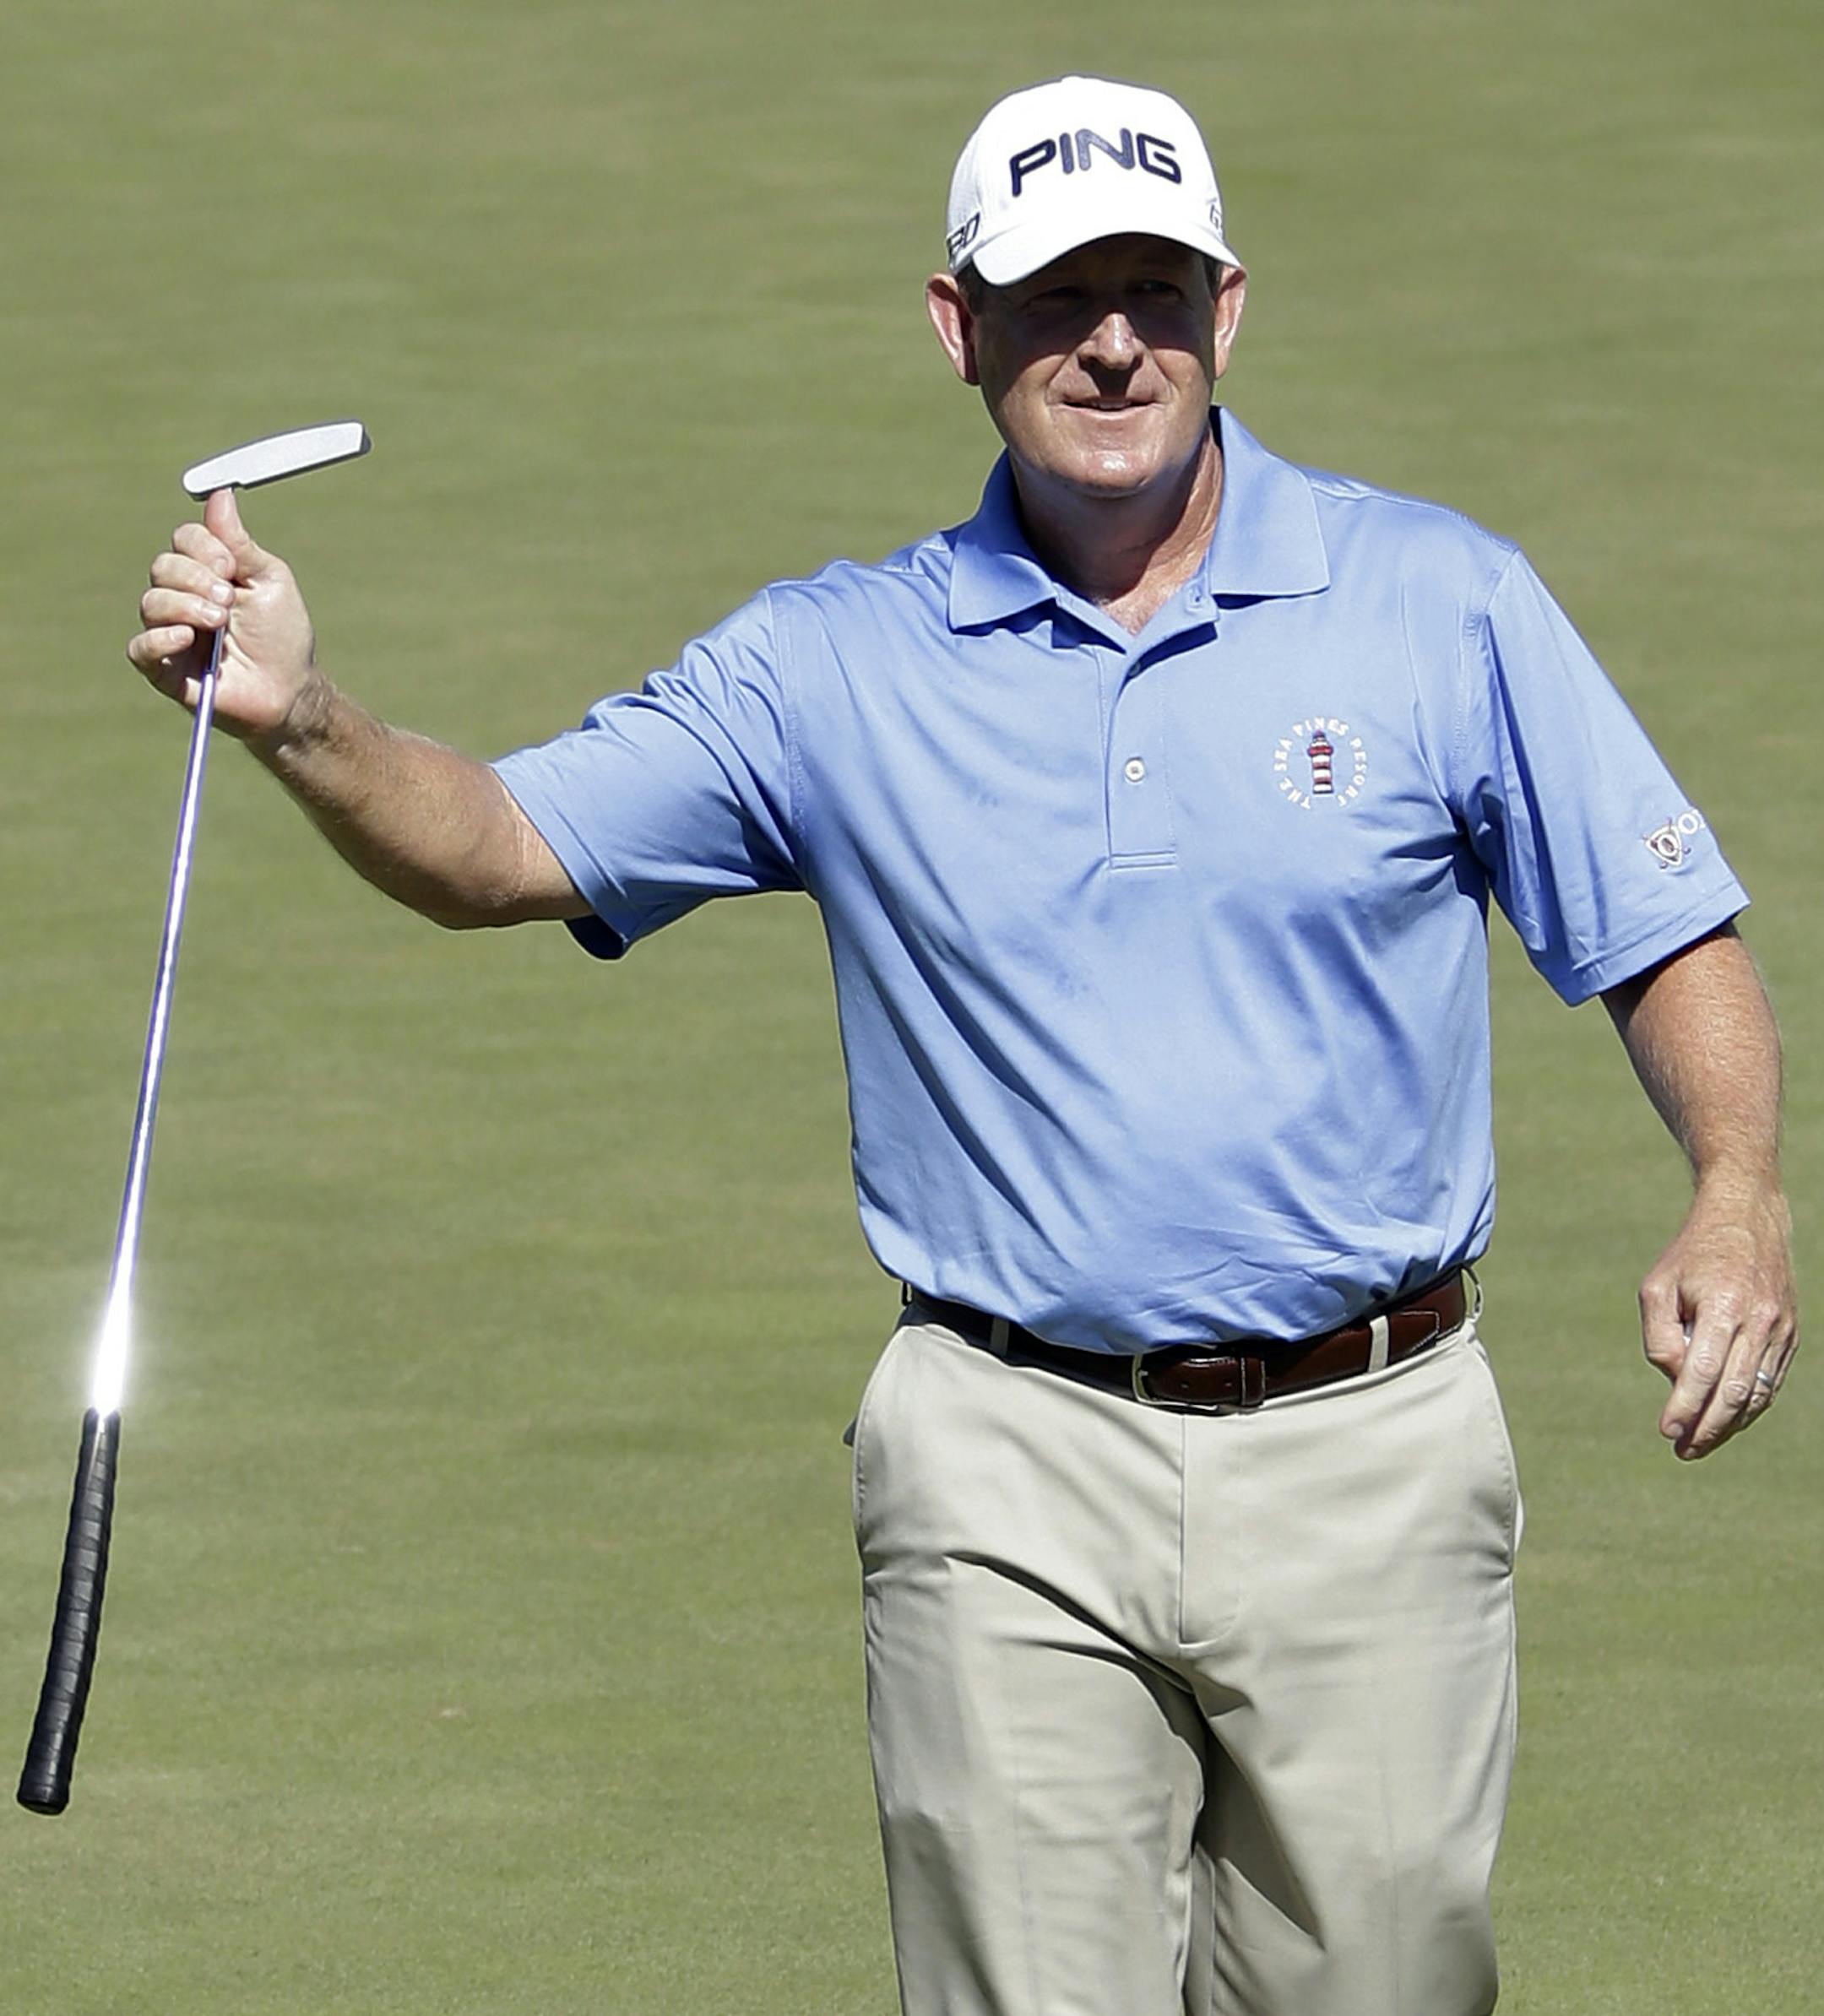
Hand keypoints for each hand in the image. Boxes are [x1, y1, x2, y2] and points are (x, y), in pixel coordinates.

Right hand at [128, 489, 325, 747]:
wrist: (289, 691)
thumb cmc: (282, 636)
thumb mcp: (269, 581)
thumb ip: (240, 543)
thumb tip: (220, 493)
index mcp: (207, 572)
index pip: (184, 539)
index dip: (205, 548)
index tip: (233, 569)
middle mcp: (182, 597)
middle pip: (163, 566)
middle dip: (197, 578)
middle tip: (229, 601)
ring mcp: (169, 632)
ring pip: (151, 602)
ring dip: (187, 607)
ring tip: (220, 624)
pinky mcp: (163, 669)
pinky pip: (139, 648)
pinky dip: (160, 639)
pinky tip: (188, 639)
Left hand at [1640, 1177, 1797, 1459]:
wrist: (1747, 1218)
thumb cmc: (1691, 1255)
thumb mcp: (1658, 1286)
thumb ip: (1661, 1337)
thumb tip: (1675, 1381)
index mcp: (1724, 1305)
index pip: (1704, 1371)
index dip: (1686, 1407)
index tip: (1667, 1433)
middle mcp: (1759, 1320)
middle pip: (1736, 1392)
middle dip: (1709, 1428)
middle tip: (1683, 1452)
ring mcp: (1781, 1329)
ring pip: (1758, 1393)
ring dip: (1729, 1425)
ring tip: (1698, 1445)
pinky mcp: (1790, 1334)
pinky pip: (1770, 1381)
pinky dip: (1748, 1406)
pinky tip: (1724, 1420)